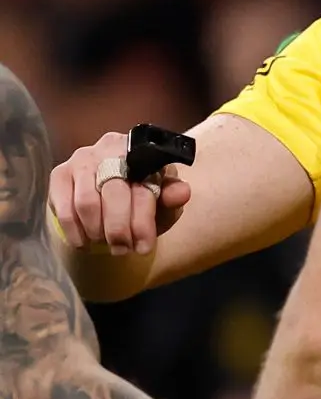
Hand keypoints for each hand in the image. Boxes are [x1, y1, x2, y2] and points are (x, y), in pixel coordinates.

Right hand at [48, 130, 191, 256]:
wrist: (113, 191)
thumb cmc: (142, 194)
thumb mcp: (162, 197)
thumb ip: (172, 196)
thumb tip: (182, 194)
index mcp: (141, 152)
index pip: (141, 187)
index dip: (142, 222)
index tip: (144, 248)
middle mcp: (109, 148)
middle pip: (113, 194)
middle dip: (119, 229)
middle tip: (123, 250)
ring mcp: (82, 160)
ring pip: (86, 202)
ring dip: (97, 231)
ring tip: (107, 245)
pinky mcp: (60, 174)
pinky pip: (63, 208)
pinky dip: (74, 231)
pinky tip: (84, 243)